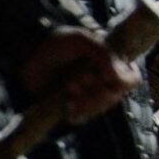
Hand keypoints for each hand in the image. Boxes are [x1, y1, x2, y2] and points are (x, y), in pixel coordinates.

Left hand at [18, 27, 139, 124]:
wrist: (28, 55)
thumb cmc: (56, 44)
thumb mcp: (81, 41)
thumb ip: (103, 54)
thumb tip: (116, 75)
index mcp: (110, 64)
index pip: (131, 79)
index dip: (125, 81)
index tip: (109, 77)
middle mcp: (103, 81)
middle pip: (115, 96)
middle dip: (98, 91)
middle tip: (80, 79)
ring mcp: (88, 95)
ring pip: (100, 108)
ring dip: (86, 100)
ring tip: (69, 87)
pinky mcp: (73, 106)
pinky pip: (83, 117)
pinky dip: (77, 113)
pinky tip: (68, 105)